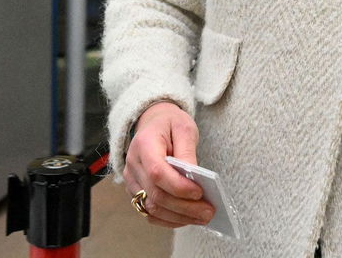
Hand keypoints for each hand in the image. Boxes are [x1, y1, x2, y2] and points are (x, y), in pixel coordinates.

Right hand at [123, 102, 213, 228]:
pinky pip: (149, 212)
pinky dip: (169, 219)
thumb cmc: (170, 124)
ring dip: (179, 217)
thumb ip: (187, 151)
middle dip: (184, 207)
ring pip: (152, 208)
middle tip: (209, 212)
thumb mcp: (184, 128)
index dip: (178, 186)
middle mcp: (133, 166)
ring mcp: (132, 181)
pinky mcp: (136, 192)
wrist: (153, 123)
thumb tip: (195, 176)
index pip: (157, 172)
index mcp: (144, 145)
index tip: (200, 192)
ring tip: (203, 218)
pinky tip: (188, 219)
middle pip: (155, 195)